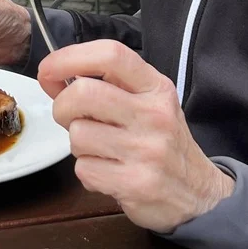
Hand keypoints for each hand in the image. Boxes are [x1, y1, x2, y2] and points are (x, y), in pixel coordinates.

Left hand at [39, 41, 233, 232]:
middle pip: (83, 93)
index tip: (49, 69)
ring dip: (78, 144)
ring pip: (77, 134)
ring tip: (101, 149)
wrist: (198, 193)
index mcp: (155, 88)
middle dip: (62, 106)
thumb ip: (106, 85)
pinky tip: (109, 172)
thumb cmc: (162, 142)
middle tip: (71, 118)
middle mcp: (154, 115)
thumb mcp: (147, 102)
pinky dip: (87, 172)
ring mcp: (146, 150)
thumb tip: (52, 76)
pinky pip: (83, 169)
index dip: (69, 57)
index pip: (110, 55)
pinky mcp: (136, 184)